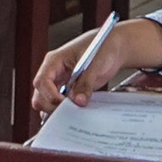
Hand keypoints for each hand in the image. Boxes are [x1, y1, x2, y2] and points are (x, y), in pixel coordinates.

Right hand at [32, 17, 161, 114]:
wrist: (121, 43)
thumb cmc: (108, 46)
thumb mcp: (99, 64)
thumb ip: (87, 83)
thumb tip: (79, 102)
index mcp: (56, 59)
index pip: (41, 81)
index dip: (49, 97)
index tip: (63, 106)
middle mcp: (55, 70)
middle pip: (40, 94)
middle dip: (49, 107)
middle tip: (65, 117)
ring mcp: (61, 79)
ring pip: (49, 100)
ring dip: (57, 111)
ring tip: (70, 119)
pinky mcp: (71, 86)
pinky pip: (63, 101)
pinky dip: (67, 109)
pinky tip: (78, 113)